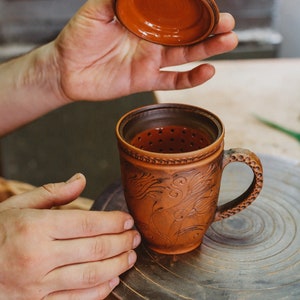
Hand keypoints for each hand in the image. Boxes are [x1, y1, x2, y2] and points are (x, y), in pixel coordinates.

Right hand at [0, 174, 140, 298]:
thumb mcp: (19, 205)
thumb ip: (53, 193)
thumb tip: (81, 179)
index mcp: (35, 227)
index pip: (88, 223)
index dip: (114, 221)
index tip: (128, 219)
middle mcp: (38, 257)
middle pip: (95, 249)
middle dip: (122, 241)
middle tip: (135, 236)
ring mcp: (36, 285)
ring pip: (90, 276)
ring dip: (117, 265)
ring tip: (131, 256)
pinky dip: (98, 292)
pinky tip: (112, 280)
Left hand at [54, 0, 237, 100]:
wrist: (67, 69)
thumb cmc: (79, 36)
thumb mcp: (96, 9)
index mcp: (143, 19)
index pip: (175, 12)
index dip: (194, 8)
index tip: (211, 2)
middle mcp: (151, 39)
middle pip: (186, 33)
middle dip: (209, 27)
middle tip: (228, 23)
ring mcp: (150, 60)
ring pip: (185, 55)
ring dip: (207, 50)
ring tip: (228, 41)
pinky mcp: (146, 80)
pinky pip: (172, 81)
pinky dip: (190, 78)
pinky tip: (207, 72)